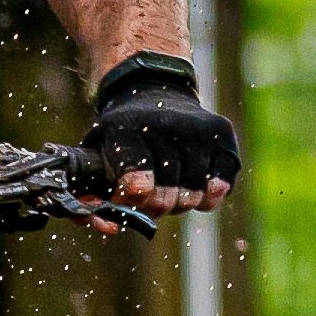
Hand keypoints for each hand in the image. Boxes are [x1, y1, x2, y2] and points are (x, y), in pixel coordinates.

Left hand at [87, 53, 237, 212]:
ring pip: (195, 192)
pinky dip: (211, 195)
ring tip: (172, 194)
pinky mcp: (222, 133)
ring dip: (182, 203)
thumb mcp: (97, 148)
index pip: (136, 173)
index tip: (132, 198)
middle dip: (157, 206)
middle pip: (168, 191)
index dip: (135, 193)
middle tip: (151, 203)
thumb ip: (92, 186)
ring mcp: (197, 128)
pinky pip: (223, 182)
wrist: (155, 90)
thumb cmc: (123, 134)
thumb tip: (104, 225)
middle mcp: (165, 125)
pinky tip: (199, 191)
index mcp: (125, 130)